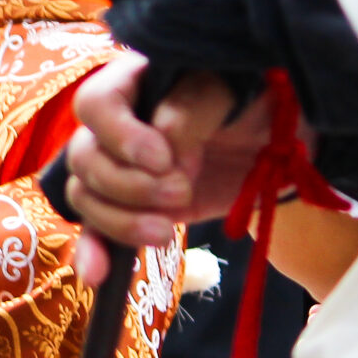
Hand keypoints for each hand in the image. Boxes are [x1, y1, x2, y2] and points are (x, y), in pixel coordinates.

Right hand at [66, 56, 271, 283]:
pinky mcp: (130, 206)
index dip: (120, 135)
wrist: (273, 144)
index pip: (96, 103)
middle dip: (130, 185)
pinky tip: (97, 276)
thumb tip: (161, 140)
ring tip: (167, 231)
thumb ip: (194, 108)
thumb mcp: (234, 92)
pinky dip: (93, 252)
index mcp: (134, 81)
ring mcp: (119, 166)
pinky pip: (95, 229)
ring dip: (120, 220)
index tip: (162, 158)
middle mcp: (116, 123)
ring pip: (85, 195)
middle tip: (181, 192)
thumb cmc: (253, 102)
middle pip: (84, 156)